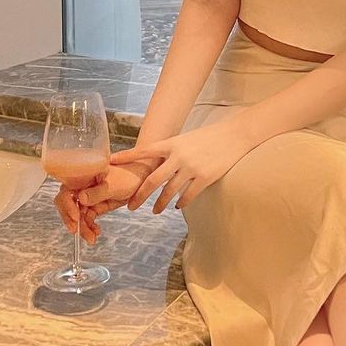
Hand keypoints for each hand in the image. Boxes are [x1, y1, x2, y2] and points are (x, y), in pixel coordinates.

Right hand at [53, 163, 153, 243]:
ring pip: (78, 215)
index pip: (66, 190)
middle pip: (67, 204)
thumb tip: (81, 198)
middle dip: (70, 218)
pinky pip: (87, 219)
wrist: (142, 180)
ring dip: (82, 227)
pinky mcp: (95, 206)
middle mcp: (82, 186)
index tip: (76, 216)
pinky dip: (89, 228)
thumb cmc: (129, 175)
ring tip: (91, 238)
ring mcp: (88, 197)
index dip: (67, 204)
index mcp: (83, 176)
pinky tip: (96, 233)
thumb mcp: (113, 184)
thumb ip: (97, 192)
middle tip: (76, 230)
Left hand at [82, 121, 251, 214]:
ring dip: (160, 204)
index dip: (127, 157)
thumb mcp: (186, 139)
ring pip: (169, 192)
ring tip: (154, 211)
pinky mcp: (205, 178)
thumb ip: (171, 151)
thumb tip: (156, 164)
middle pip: (153, 180)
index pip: (144, 151)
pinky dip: (180, 203)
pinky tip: (178, 206)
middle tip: (130, 206)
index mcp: (172, 144)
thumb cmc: (209, 137)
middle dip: (139, 195)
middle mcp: (179, 156)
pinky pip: (188, 196)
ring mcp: (191, 168)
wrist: (234, 135)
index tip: (111, 162)